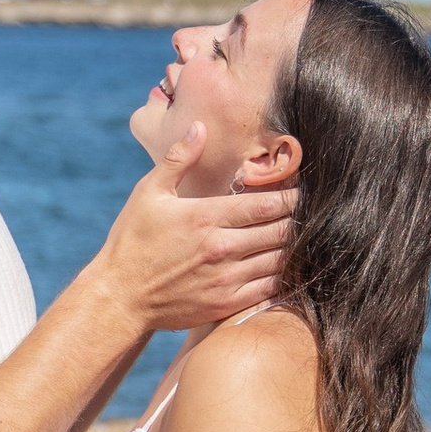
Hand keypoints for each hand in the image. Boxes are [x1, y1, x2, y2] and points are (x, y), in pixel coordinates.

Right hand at [96, 122, 296, 334]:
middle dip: (298, 219)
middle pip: (279, 230)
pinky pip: (269, 289)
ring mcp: (226, 279)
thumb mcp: (149, 193)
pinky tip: (286, 266)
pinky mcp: (225, 304)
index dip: (291, 196)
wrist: (120, 298)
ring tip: (302, 236)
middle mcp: (221, 248)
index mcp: (206, 217)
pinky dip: (284, 276)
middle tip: (310, 211)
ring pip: (279, 260)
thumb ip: (178, 159)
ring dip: (294, 247)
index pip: (265, 203)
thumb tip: (200, 127)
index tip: (303, 190)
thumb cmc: (132, 241)